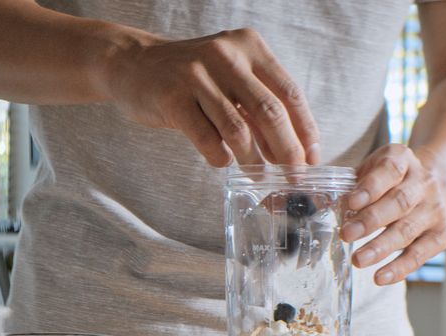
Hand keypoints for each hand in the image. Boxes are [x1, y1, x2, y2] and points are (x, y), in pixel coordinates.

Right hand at [105, 28, 319, 167]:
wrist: (134, 64)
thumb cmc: (193, 78)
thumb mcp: (231, 77)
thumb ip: (259, 105)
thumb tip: (294, 151)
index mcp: (249, 47)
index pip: (289, 92)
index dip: (305, 130)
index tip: (311, 159)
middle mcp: (225, 55)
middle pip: (270, 112)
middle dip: (286, 152)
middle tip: (292, 178)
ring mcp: (196, 75)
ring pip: (238, 129)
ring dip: (253, 160)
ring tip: (257, 176)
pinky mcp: (172, 98)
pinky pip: (206, 139)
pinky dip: (220, 158)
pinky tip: (223, 162)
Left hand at [340, 144, 445, 284]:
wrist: (436, 183)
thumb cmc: (392, 180)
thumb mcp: (372, 169)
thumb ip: (351, 184)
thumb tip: (319, 203)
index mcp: (403, 160)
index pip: (389, 170)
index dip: (370, 187)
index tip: (351, 203)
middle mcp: (423, 183)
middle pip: (399, 202)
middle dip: (371, 221)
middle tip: (346, 235)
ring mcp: (435, 209)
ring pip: (408, 230)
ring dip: (382, 247)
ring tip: (359, 260)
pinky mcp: (441, 234)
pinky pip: (421, 254)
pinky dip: (401, 268)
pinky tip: (381, 277)